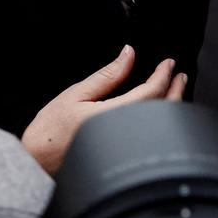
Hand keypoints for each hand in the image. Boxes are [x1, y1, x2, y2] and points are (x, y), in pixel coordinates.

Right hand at [20, 44, 185, 174]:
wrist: (38, 163)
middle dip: (175, 90)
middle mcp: (125, 135)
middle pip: (163, 111)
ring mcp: (127, 149)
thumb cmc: (51, 130)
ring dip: (171, 105)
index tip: (169, 63)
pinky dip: (159, 120)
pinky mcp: (124, 156)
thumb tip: (128, 54)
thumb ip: (107, 76)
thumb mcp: (76, 94)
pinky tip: (158, 112)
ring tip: (173, 90)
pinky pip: (150, 136)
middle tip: (179, 75)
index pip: (151, 92)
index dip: (163, 75)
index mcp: (114, 116)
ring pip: (160, 126)